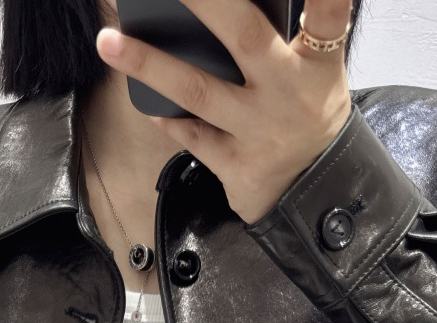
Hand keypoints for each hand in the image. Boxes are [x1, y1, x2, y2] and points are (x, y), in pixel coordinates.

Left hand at [96, 0, 353, 224]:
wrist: (316, 190)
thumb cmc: (308, 109)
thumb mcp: (316, 68)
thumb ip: (289, 32)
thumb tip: (221, 9)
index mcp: (315, 61)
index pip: (327, 15)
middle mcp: (286, 92)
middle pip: (243, 36)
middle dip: (203, 2)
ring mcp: (258, 132)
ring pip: (198, 91)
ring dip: (149, 64)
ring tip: (109, 42)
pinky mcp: (237, 167)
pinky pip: (193, 137)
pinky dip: (168, 119)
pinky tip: (144, 101)